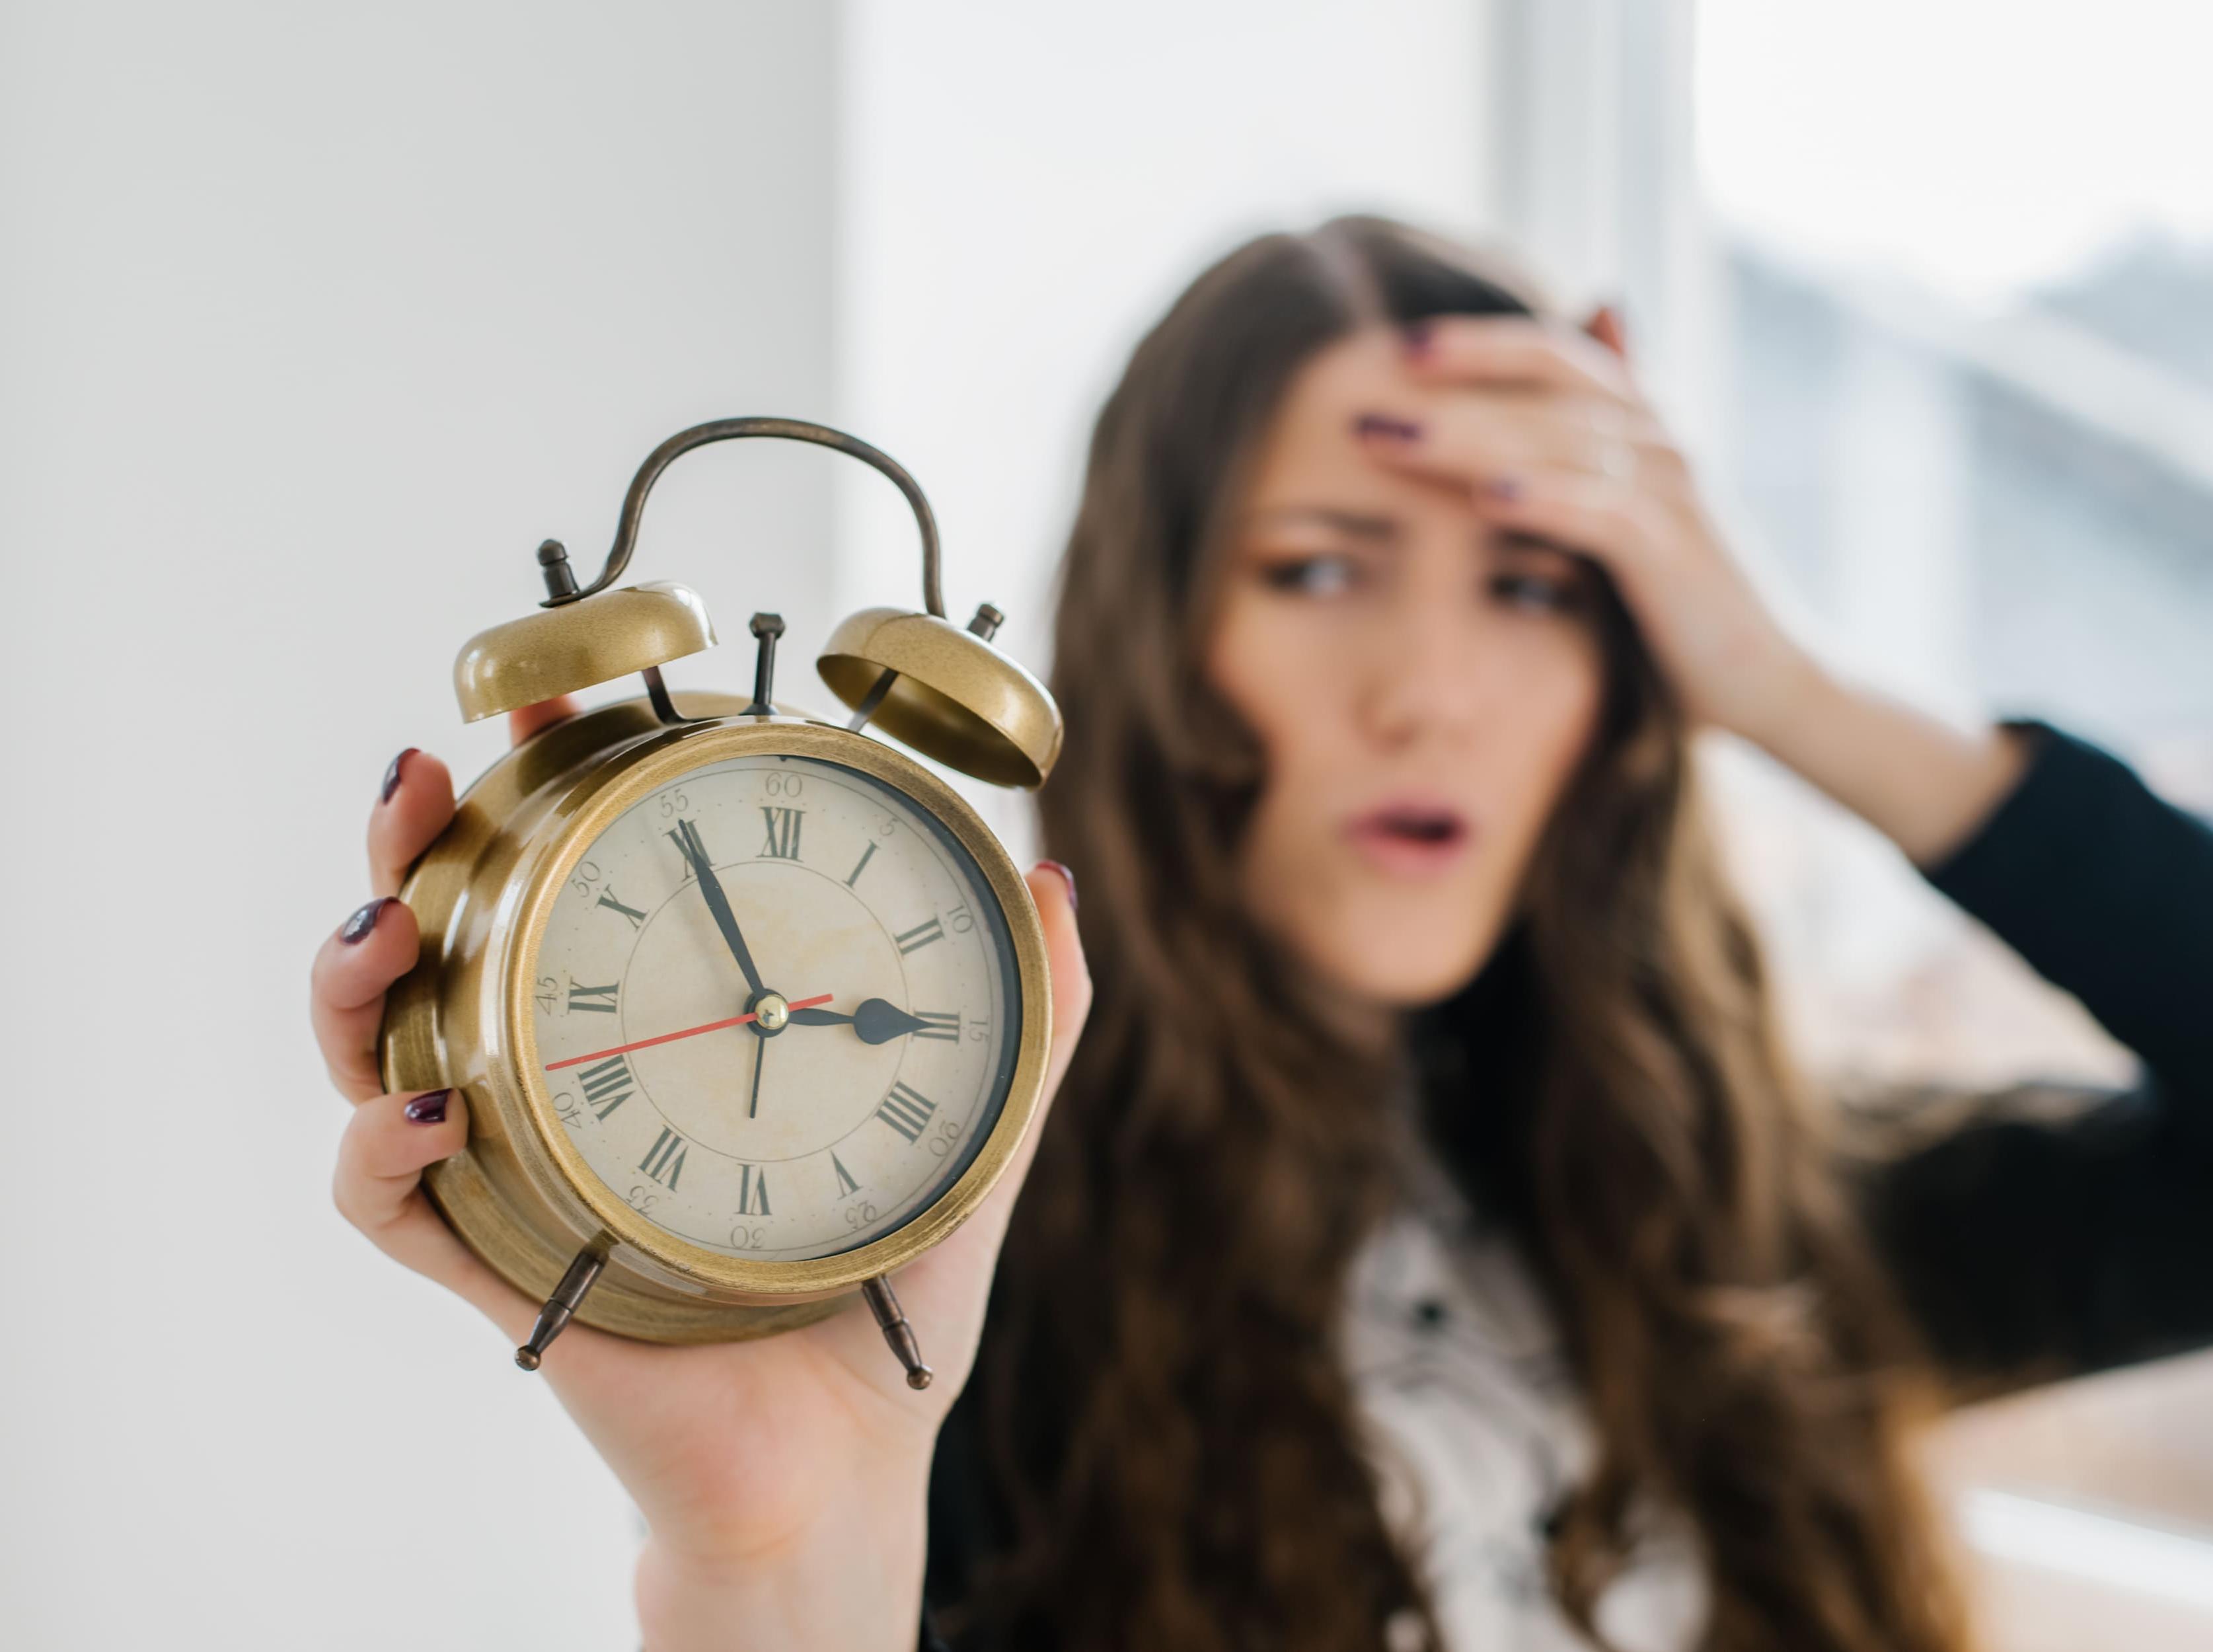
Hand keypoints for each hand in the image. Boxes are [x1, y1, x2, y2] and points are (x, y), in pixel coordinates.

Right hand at [309, 696, 1091, 1649]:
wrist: (844, 1460)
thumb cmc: (895, 1295)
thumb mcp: (972, 1132)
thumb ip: (1027, 1017)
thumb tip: (1054, 879)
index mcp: (665, 1031)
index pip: (577, 883)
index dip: (545, 789)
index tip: (552, 702)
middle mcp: (571, 1086)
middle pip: (447, 941)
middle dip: (411, 847)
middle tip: (426, 779)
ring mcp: (520, 1171)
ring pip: (375, 1049)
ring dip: (351, 977)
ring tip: (388, 922)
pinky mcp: (500, 1264)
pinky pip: (389, 1204)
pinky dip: (380, 1145)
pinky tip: (432, 1104)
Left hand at [1355, 307, 1816, 744]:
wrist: (1766, 679)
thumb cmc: (1678, 600)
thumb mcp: (1620, 518)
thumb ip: (1580, 452)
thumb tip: (1578, 343)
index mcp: (1639, 426)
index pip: (1553, 354)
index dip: (1479, 342)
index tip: (1396, 346)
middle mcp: (1658, 443)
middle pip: (1544, 387)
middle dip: (1452, 384)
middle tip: (1365, 388)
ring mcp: (1669, 494)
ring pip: (1558, 442)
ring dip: (1468, 435)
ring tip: (1391, 434)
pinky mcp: (1673, 555)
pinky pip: (1601, 513)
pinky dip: (1545, 499)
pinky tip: (1485, 497)